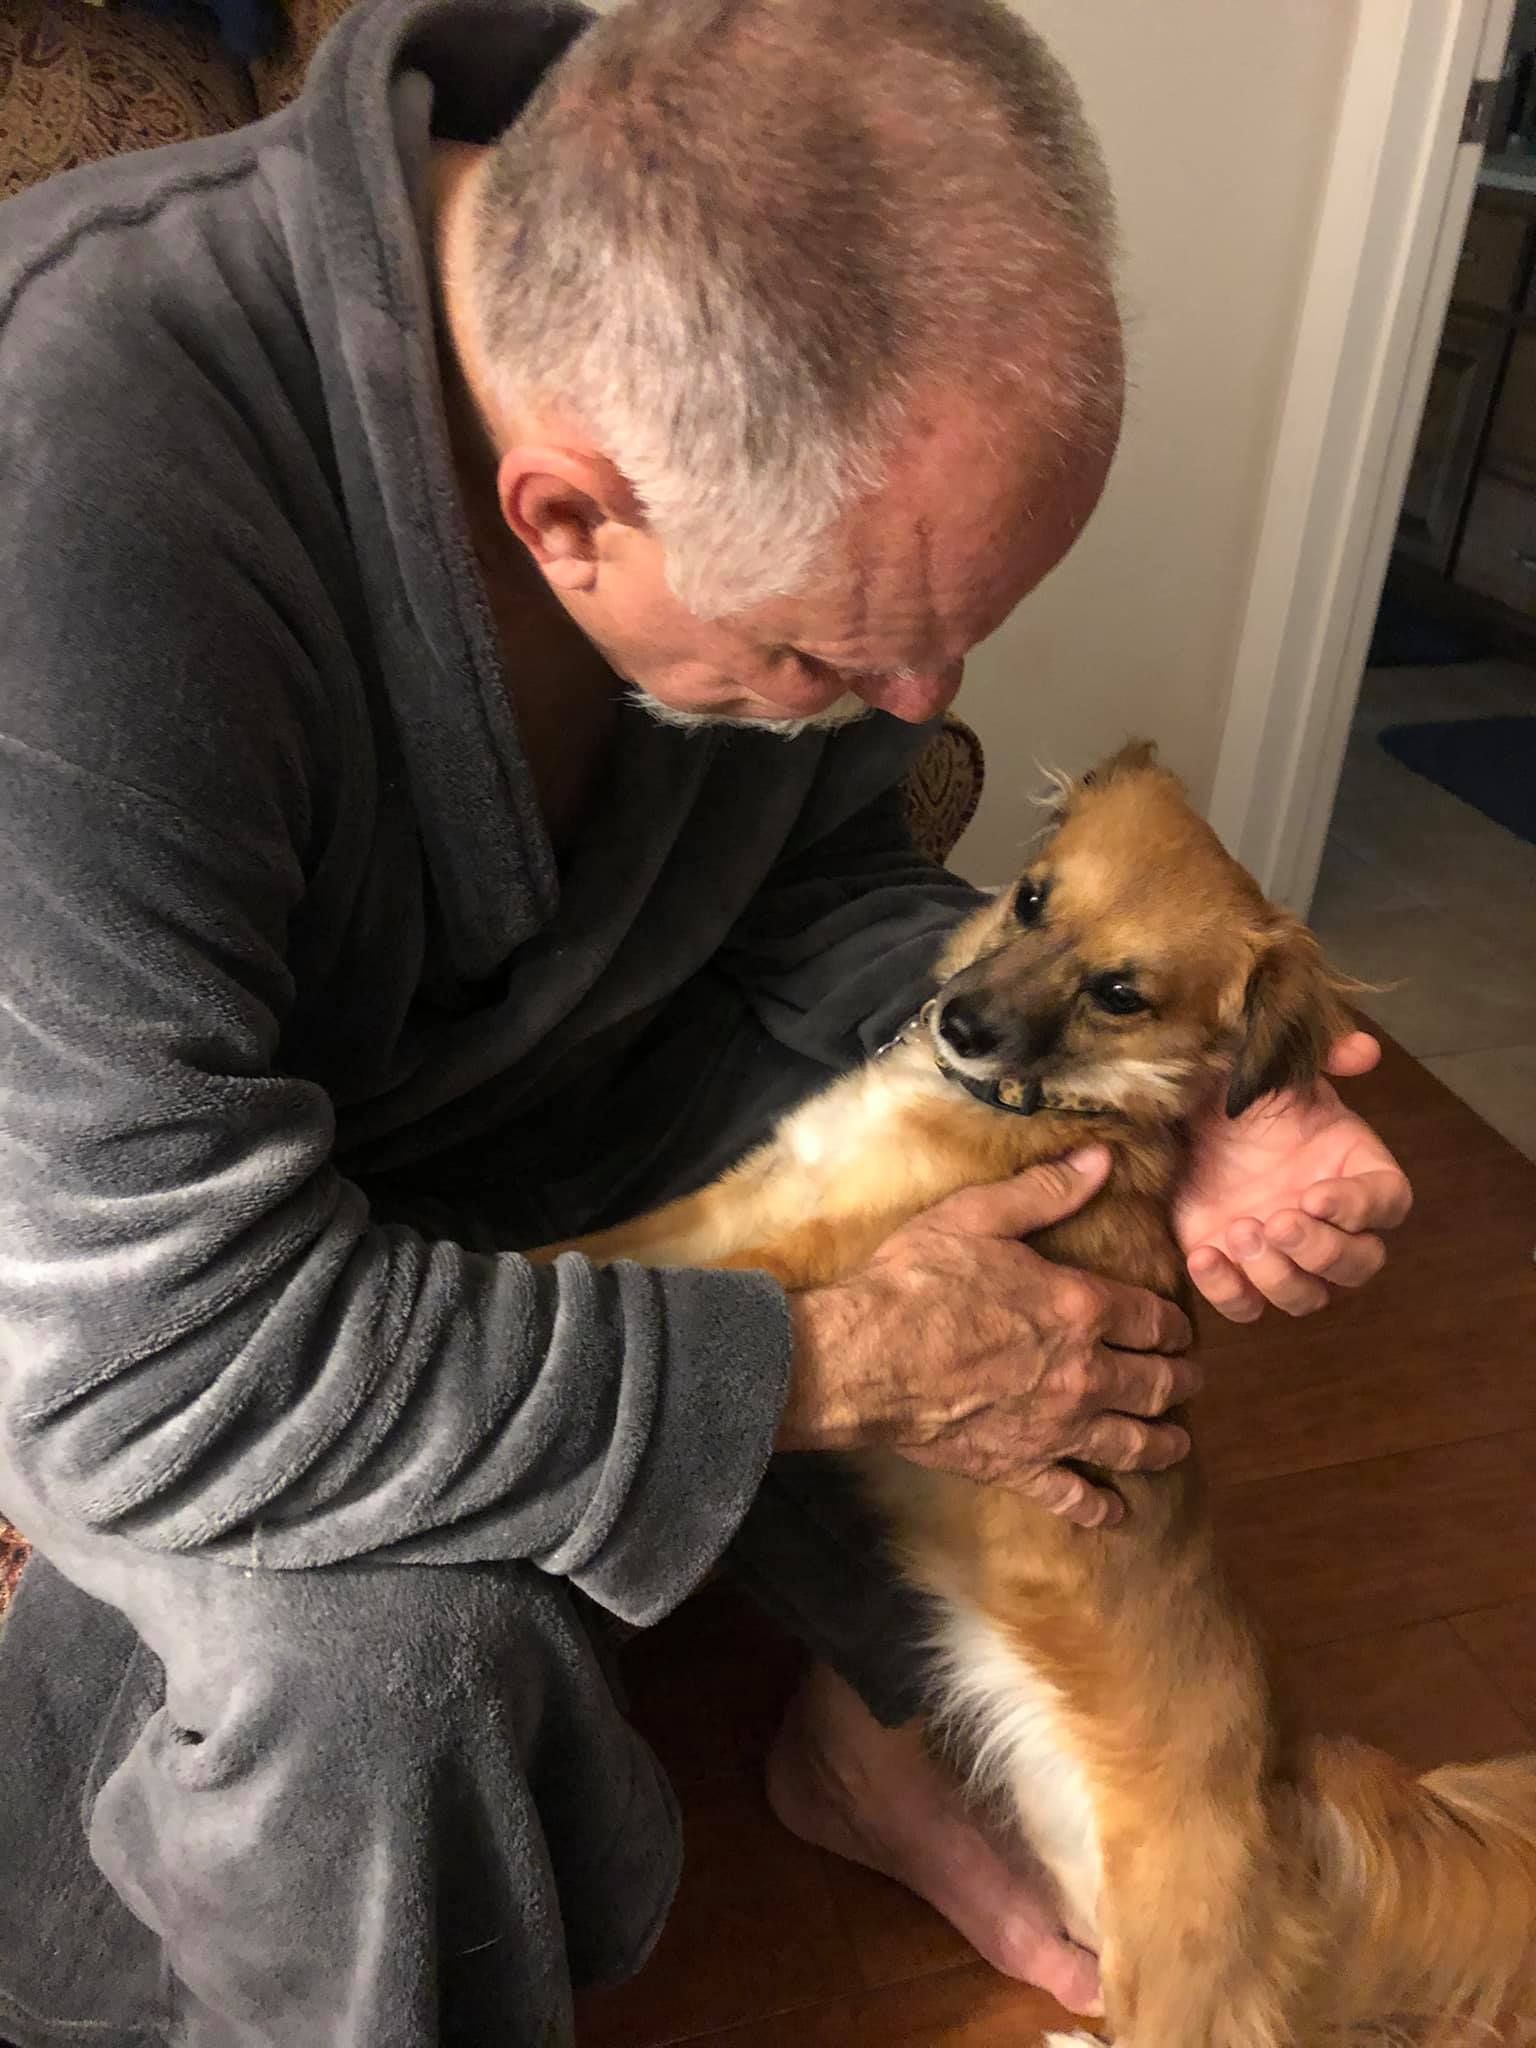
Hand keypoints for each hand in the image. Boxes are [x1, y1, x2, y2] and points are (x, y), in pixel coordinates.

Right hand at [783, 1146, 1196, 1527]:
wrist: (865, 1357)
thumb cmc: (917, 1280)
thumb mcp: (979, 1216)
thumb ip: (1045, 1191)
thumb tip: (1101, 1159)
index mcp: (1079, 1309)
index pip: (1152, 1321)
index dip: (1175, 1326)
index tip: (1181, 1331)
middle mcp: (1082, 1374)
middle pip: (1155, 1385)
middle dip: (1181, 1382)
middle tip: (1193, 1381)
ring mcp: (1054, 1428)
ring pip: (1130, 1443)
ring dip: (1161, 1443)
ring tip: (1177, 1443)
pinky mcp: (1018, 1466)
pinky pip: (1070, 1495)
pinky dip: (1097, 1507)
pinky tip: (1114, 1512)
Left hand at [1177, 1031, 1412, 1321]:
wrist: (1179, 1120)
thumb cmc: (1239, 1093)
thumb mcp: (1274, 1066)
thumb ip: (1322, 1055)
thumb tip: (1364, 1051)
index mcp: (1354, 1171)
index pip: (1386, 1204)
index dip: (1360, 1208)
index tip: (1316, 1195)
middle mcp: (1330, 1224)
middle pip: (1358, 1266)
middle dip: (1320, 1251)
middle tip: (1277, 1222)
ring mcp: (1285, 1256)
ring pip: (1309, 1298)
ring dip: (1279, 1276)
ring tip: (1240, 1233)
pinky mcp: (1237, 1275)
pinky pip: (1246, 1308)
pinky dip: (1229, 1293)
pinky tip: (1203, 1258)